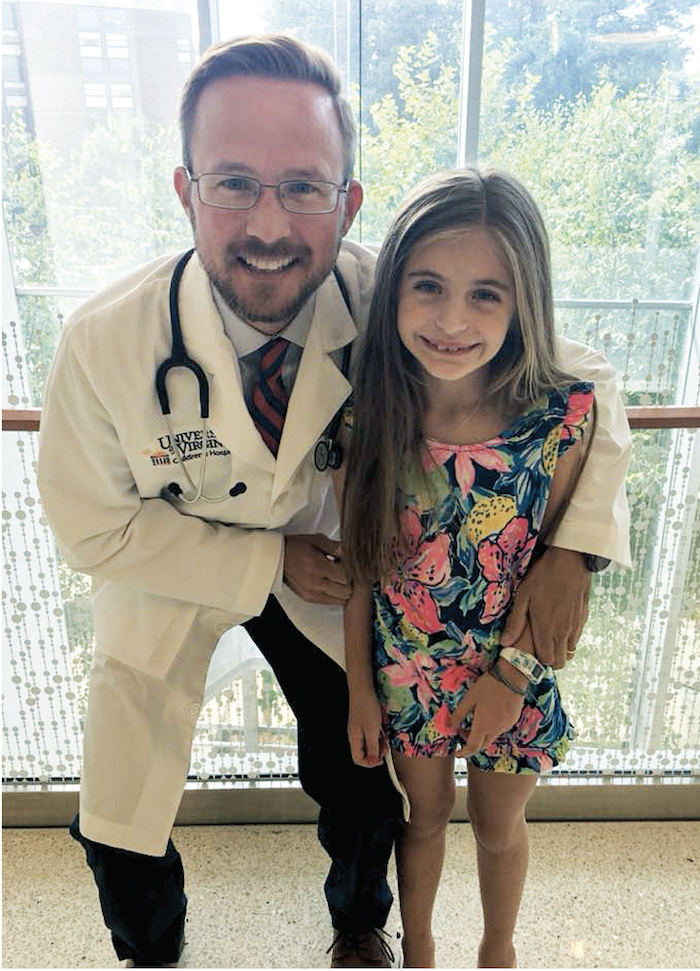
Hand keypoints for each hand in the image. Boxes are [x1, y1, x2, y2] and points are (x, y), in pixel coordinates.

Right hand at [283, 533, 351, 604]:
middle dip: (351, 580)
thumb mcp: (316, 540)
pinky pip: (332, 602)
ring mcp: (312, 593)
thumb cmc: (296, 546)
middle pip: (347, 590)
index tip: (349, 563)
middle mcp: (315, 582)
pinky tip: (333, 584)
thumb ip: (336, 546)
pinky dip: (337, 595)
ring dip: (345, 589)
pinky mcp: (309, 598)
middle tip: (345, 570)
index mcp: (317, 565)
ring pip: (342, 599)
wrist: (276, 558)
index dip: (352, 569)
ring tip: (339, 577)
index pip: (346, 575)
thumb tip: (353, 551)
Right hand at [348, 688, 386, 767]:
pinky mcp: (364, 721)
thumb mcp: (372, 731)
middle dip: (377, 751)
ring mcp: (359, 728)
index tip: (381, 760)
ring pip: (369, 742)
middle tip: (386, 746)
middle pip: (365, 751)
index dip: (370, 763)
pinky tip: (383, 727)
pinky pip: (371, 732)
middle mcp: (355, 735)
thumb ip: (373, 747)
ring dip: (379, 742)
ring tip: (385, 735)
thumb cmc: (367, 708)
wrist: (363, 688)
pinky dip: (378, 732)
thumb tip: (373, 761)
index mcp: (354, 739)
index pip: (358, 759)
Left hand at [450, 671, 524, 756]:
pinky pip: (501, 728)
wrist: (511, 677)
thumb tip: (449, 726)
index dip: (463, 753)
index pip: (472, 747)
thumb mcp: (469, 698)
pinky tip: (489, 712)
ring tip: (476, 717)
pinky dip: (492, 726)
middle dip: (471, 741)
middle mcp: (496, 730)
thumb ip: (459, 714)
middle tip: (463, 730)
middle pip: (482, 744)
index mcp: (483, 726)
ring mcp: (506, 726)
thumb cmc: (488, 686)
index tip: (456, 752)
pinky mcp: (513, 720)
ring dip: (482, 732)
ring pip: (492, 736)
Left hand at [501, 545, 590, 668]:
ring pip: (570, 650)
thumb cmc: (542, 577)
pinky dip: (569, 636)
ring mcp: (576, 625)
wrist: (570, 561)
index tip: (531, 653)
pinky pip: (577, 635)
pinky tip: (560, 622)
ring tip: (549, 635)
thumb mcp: (523, 597)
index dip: (539, 661)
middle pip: (561, 661)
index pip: (547, 661)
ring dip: (560, 648)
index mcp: (546, 629)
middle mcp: (563, 631)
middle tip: (540, 647)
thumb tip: (505, 644)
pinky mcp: (584, 616)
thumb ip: (515, 622)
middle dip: (551, 659)